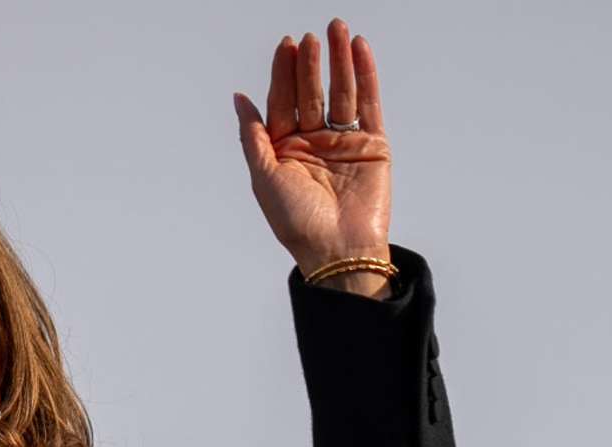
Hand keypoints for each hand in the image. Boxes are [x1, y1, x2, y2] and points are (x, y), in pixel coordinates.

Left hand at [233, 18, 391, 281]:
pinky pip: (368, 104)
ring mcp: (343, 142)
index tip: (286, 45)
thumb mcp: (264, 177)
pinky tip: (359, 50)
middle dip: (310, 65)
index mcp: (284, 151)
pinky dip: (365, 76)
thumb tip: (239, 97)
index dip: (283, 74)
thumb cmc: (296, 222)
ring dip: (339, 62)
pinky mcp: (372, 145)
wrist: (338, 250)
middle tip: (310, 37)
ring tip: (337, 30)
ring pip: (341, 92)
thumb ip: (253, 136)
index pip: (283, 103)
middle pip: (311, 93)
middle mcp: (313, 143)